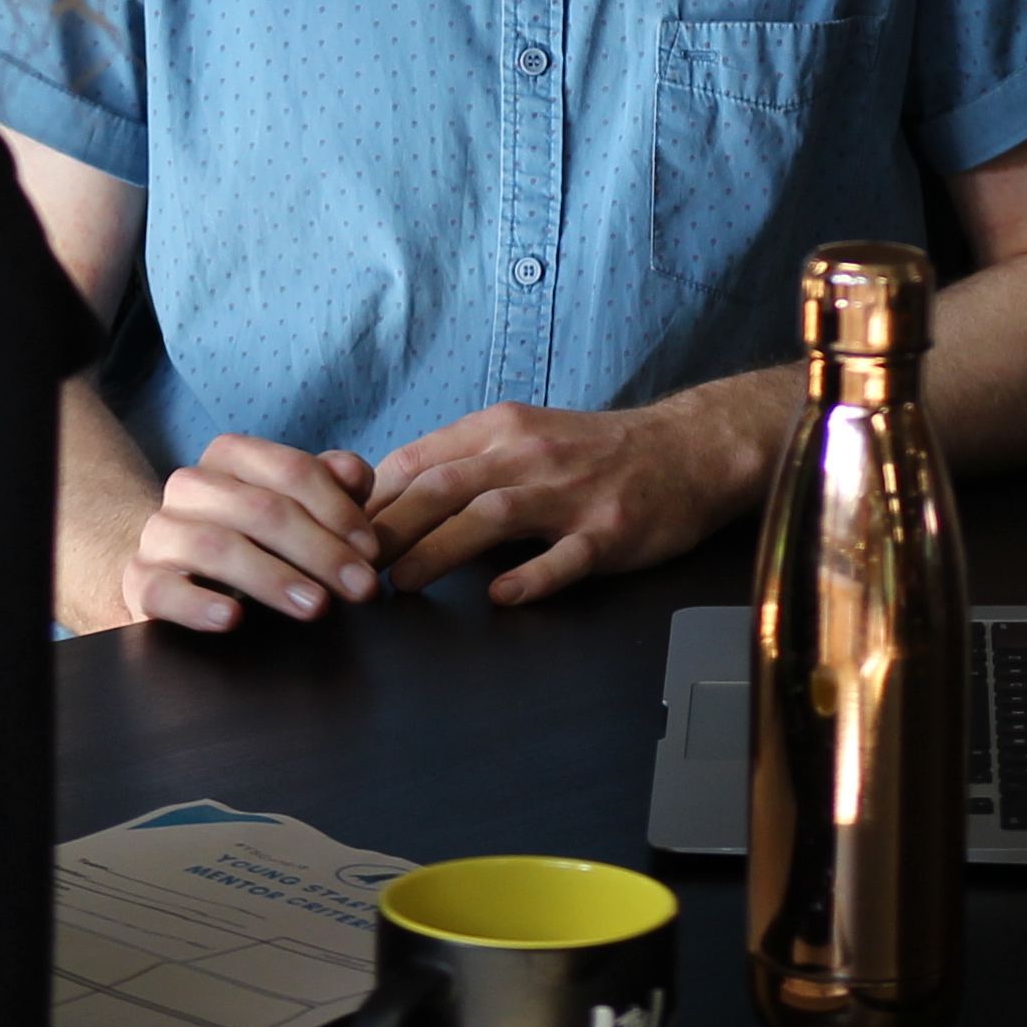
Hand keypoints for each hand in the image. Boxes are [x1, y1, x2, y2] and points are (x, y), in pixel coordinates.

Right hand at [121, 434, 387, 632]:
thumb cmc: (254, 538)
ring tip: (315, 606)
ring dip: (272, 577)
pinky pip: (162, 590)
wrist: (175, 573)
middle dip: (320, 550)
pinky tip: (234, 618)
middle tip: (360, 587)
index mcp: (229, 457)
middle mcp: (189, 486)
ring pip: (215, 546)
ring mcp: (159, 533)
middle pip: (260, 509)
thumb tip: (354, 474)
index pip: (290, 470)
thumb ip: (331, 486)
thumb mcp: (296, 507)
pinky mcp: (139, 582)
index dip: (338, 509)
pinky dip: (199, 604)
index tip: (371, 550)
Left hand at [368, 394, 777, 606]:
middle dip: (390, 527)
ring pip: (492, 516)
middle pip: (445, 486)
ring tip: (402, 585)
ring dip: (440, 551)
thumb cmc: (594, 451)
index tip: (339, 533)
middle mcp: (531, 454)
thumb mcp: (524, 436)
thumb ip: (463, 461)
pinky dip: (531, 577)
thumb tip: (388, 497)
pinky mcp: (611, 529)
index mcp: (502, 428)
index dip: (373, 498)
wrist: (688, 449)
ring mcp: (572, 492)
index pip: (419, 459)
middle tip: (351, 566)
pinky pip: (565, 555)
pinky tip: (502, 597)